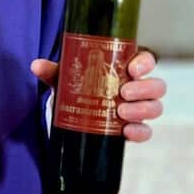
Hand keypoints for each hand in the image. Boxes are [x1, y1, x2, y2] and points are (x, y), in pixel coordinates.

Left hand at [30, 46, 165, 142]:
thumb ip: (53, 71)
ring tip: (121, 113)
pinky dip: (139, 132)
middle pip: (156, 86)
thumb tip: (36, 65)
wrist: (77, 111)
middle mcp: (138, 88)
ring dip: (142, 110)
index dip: (145, 64)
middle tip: (123, 93)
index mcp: (126, 68)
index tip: (132, 69)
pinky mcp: (135, 128)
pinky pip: (146, 131)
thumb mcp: (67, 78)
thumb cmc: (78, 86)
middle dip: (144, 89)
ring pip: (155, 107)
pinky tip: (126, 132)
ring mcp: (139, 109)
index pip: (147, 60)